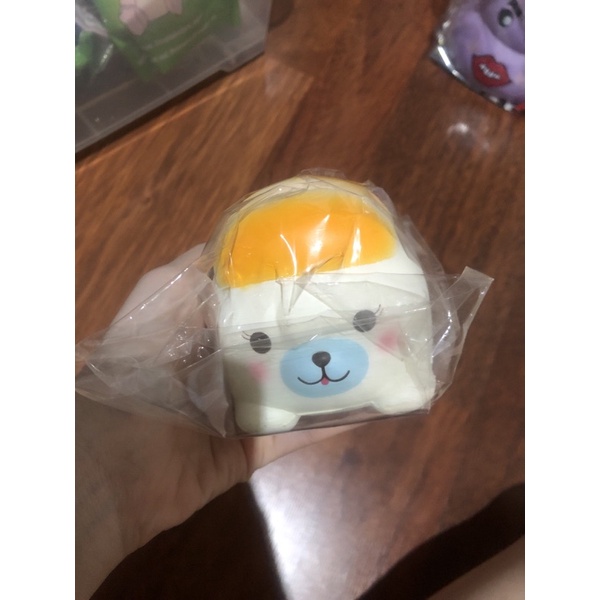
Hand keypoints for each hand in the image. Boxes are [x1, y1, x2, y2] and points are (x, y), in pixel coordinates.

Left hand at [76, 245, 354, 598]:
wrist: (115, 457)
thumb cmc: (140, 366)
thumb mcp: (156, 299)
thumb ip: (188, 271)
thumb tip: (228, 239)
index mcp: (207, 333)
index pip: (255, 307)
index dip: (287, 289)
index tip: (327, 269)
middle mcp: (227, 369)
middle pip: (282, 347)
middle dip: (318, 330)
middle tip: (367, 310)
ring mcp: (242, 412)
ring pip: (297, 390)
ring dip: (333, 375)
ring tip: (384, 353)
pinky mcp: (253, 450)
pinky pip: (299, 436)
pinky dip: (333, 425)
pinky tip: (375, 407)